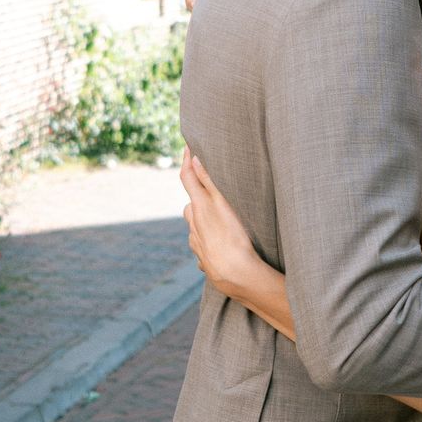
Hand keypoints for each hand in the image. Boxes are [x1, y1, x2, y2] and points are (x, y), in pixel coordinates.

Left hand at [181, 150, 269, 301]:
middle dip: (198, 199)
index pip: (188, 177)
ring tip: (222, 223)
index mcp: (197, 208)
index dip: (187, 161)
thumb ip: (210, 181)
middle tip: (213, 194)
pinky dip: (210, 244)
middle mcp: (193, 226)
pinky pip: (204, 249)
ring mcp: (197, 245)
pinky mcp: (205, 261)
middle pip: (191, 206)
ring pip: (196, 229)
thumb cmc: (234, 237)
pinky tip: (222, 248)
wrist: (235, 275)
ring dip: (204, 223)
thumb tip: (194, 158)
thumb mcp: (223, 204)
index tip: (187, 147)